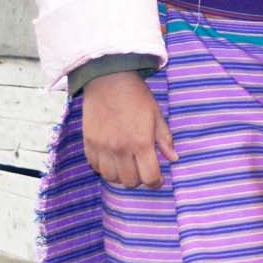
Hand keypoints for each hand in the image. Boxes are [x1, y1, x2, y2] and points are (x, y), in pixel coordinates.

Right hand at [81, 71, 177, 188]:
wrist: (108, 80)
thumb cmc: (136, 96)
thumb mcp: (157, 115)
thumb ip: (165, 139)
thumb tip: (173, 158)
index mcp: (141, 142)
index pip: (149, 177)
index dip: (156, 182)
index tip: (158, 180)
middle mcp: (121, 149)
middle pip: (129, 181)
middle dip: (139, 180)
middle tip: (142, 171)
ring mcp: (102, 147)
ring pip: (111, 177)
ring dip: (121, 176)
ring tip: (127, 167)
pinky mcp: (89, 143)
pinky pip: (95, 167)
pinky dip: (104, 168)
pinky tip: (112, 160)